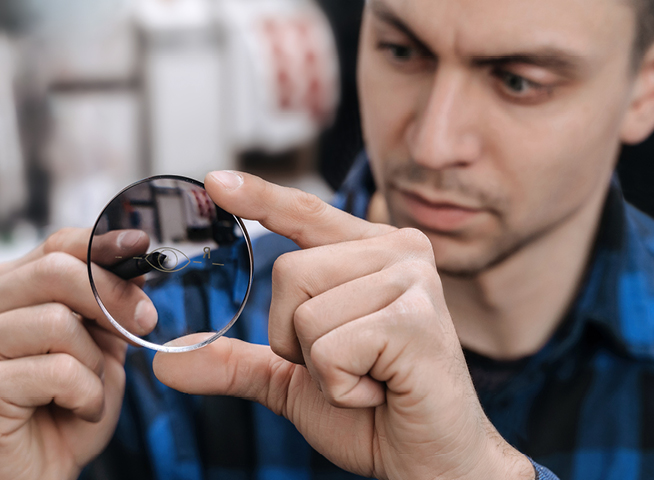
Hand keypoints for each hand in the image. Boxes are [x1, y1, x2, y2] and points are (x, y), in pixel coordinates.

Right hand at [0, 228, 156, 479]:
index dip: (101, 243)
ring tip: (91, 387)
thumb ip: (111, 308)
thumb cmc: (67, 409)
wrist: (44, 470)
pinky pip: (57, 371)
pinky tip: (80, 410)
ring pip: (57, 321)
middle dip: (113, 297)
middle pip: (56, 271)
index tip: (141, 245)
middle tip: (143, 323)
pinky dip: (87, 394)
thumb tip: (136, 268)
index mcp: (18, 294)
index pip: (56, 247)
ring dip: (95, 360)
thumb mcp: (100, 349)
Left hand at [154, 172, 533, 479]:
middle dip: (295, 339)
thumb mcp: (295, 381)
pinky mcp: (415, 319)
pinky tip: (381, 390)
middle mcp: (399, 252)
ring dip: (319, 367)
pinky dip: (340, 387)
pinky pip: (329, 348)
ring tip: (368, 378)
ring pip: (304, 313)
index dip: (260, 197)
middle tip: (348, 365)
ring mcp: (412, 281)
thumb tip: (168, 362)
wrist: (431, 460)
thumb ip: (240, 362)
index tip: (215, 182)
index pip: (307, 213)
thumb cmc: (374, 412)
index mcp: (373, 254)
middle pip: (289, 272)